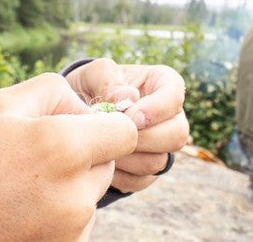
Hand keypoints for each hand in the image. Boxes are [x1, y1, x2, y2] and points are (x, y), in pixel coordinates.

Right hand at [0, 73, 138, 241]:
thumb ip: (53, 93)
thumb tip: (83, 106)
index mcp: (62, 148)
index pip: (125, 132)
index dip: (104, 122)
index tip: (78, 121)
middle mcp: (74, 195)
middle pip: (107, 162)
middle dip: (83, 150)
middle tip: (33, 147)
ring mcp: (68, 231)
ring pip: (89, 193)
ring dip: (68, 181)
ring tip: (17, 177)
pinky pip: (73, 221)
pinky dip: (55, 209)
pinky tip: (15, 203)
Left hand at [63, 58, 188, 192]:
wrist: (75, 113)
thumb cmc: (89, 86)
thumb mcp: (93, 73)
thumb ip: (107, 78)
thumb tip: (128, 98)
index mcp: (162, 83)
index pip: (175, 95)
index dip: (157, 108)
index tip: (131, 115)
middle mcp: (170, 117)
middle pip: (176, 135)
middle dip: (143, 137)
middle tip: (113, 133)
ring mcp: (162, 146)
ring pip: (158, 161)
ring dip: (127, 156)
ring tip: (101, 144)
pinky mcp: (148, 170)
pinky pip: (141, 179)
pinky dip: (119, 173)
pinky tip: (101, 159)